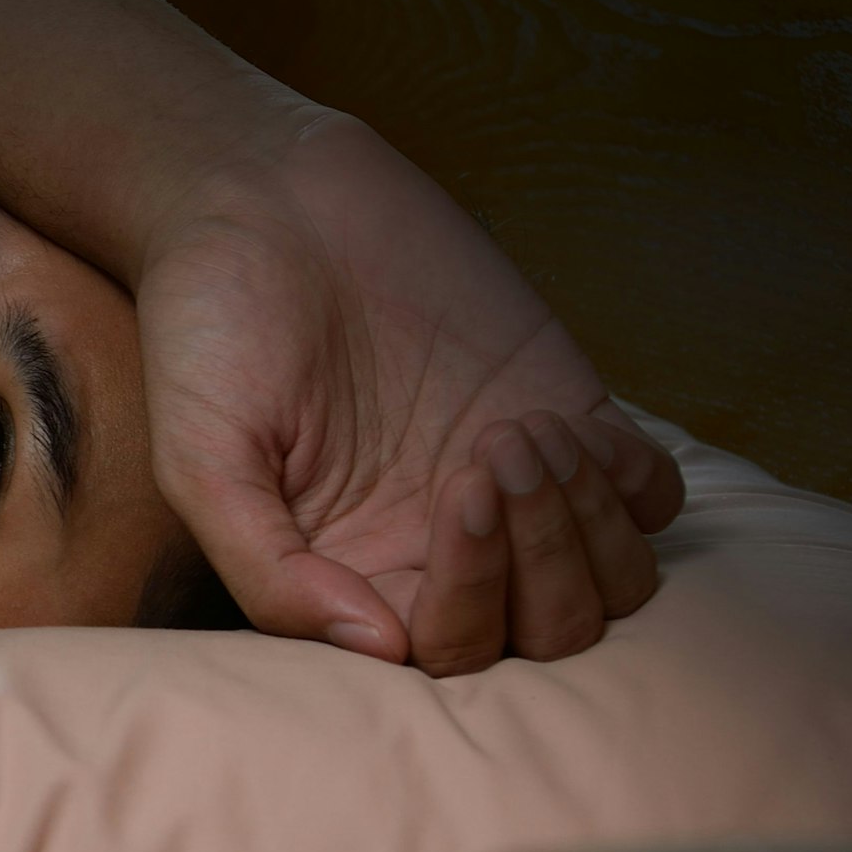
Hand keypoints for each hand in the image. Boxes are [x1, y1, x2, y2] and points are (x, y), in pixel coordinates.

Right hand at [133, 112, 682, 670]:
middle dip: (540, 566)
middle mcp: (445, 545)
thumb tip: (378, 648)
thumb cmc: (212, 328)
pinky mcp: (563, 409)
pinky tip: (571, 426)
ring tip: (526, 436)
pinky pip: (650, 493)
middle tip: (489, 461)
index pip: (450, 653)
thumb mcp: (200, 459)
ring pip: (612, 580)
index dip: (470, 603)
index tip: (453, 497)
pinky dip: (634, 483)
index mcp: (359, 572)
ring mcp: (513, 483)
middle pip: (546, 633)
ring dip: (588, 528)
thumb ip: (270, 569)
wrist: (261, 198)